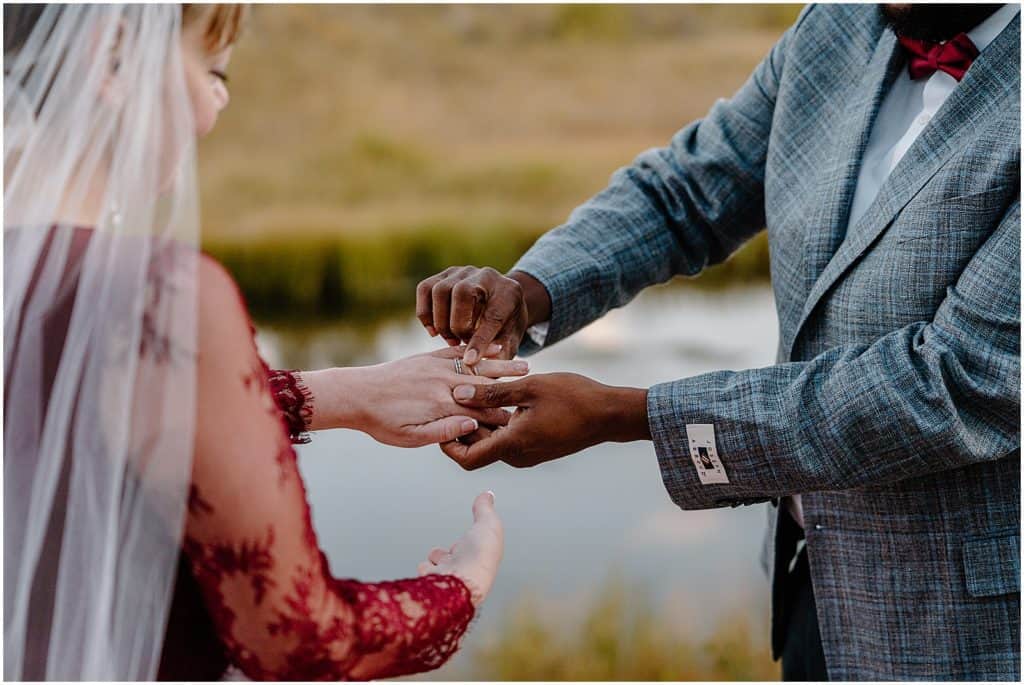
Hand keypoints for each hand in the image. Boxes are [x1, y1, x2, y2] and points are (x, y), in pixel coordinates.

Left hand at [303, 345, 526, 446]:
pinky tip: (494, 345)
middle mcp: (442, 383)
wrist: (356, 393)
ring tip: (524, 363)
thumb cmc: (381, 422)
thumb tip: (471, 425)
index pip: (479, 411)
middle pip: (483, 385)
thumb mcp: (410, 437)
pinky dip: (477, 348)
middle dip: (510, 386)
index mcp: (440, 406)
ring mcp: (436, 367)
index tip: (522, 418)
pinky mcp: (429, 357)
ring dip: (501, 364)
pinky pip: (458, 351)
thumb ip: (442, 430)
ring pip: (475, 365)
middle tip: (536, 384)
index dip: (502, 415)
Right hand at [415, 267, 550, 364]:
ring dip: (440, 320)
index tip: (470, 361)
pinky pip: (425, 289)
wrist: (500, 303)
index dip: (480, 340)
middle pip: (462, 293)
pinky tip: (434, 331)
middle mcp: (486, 275)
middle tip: (458, 345)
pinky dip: (425, 313)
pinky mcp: (443, 275)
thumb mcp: (509, 342)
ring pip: (440, 290)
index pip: (492, 315)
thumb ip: (499, 355)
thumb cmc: (505, 328)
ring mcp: (462, 271)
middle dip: (457, 325)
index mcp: (508, 293)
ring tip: (449, 340)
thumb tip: (483, 369)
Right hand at [418, 491, 502, 606]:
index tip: (471, 537)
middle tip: (452, 550)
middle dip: (452, 552)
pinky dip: (426, 568)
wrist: (461, 582)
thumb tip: (487, 495)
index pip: (476, 547)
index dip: (473, 540)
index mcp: (482, 555)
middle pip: (457, 557)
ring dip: (437, 559)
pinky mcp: (433, 580)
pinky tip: (427, 567)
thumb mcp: (488, 523)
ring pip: (440, 565)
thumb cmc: (479, 558)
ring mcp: (450, 575)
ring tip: (437, 557)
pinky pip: (426, 571)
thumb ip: (485, 509)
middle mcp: (467, 567)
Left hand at [440, 373, 650, 469]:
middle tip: (454, 398)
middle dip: (462, 427)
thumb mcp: (529, 388)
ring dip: (481, 423)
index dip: (448, 443)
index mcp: (513, 445)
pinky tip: (498, 398)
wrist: (609, 414)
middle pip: (476, 449)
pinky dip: (497, 423)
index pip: (467, 458)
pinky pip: (507, 439)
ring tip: (475, 392)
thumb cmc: (573, 397)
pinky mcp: (536, 447)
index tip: (442, 419)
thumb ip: (492, 393)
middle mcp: (517, 456)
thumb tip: (458, 393)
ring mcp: (528, 454)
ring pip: (492, 443)